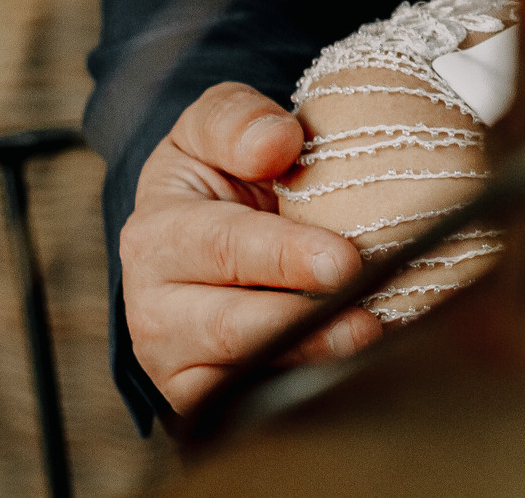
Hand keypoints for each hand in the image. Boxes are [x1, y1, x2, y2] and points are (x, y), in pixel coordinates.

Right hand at [121, 82, 378, 415]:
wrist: (200, 226)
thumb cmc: (215, 172)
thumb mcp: (213, 126)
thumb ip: (237, 119)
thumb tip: (275, 144)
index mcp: (157, 234)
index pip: (224, 248)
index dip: (285, 257)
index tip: (344, 261)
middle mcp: (155, 307)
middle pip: (232, 327)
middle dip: (302, 323)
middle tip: (366, 317)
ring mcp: (176, 359)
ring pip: (240, 376)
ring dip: (309, 362)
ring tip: (369, 341)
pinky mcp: (200, 396)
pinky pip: (245, 405)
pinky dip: (296, 389)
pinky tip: (350, 370)